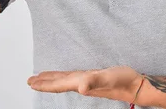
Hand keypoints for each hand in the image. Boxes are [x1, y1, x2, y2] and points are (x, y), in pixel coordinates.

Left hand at [27, 66, 146, 105]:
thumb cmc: (123, 80)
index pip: (58, 85)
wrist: (136, 85)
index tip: (31, 83)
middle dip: (44, 83)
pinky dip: (65, 76)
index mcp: (82, 82)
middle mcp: (82, 83)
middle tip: (30, 81)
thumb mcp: (108, 78)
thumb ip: (94, 82)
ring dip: (53, 80)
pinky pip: (74, 77)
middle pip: (58, 84)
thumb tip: (81, 88)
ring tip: (42, 78)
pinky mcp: (94, 77)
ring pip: (65, 81)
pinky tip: (67, 76)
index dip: (44, 84)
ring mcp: (88, 81)